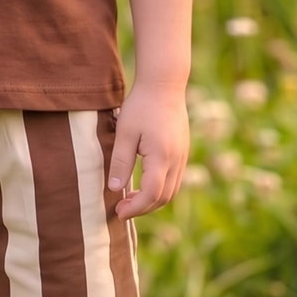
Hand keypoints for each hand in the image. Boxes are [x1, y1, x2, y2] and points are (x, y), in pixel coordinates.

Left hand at [107, 84, 189, 217]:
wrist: (164, 85)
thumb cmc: (141, 106)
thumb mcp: (124, 132)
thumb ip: (120, 162)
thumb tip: (114, 189)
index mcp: (162, 156)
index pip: (152, 194)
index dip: (135, 208)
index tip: (118, 212)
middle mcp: (177, 160)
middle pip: (164, 198)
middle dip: (143, 209)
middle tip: (120, 210)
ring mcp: (182, 157)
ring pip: (172, 192)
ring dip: (152, 202)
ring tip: (130, 200)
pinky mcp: (183, 152)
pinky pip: (174, 180)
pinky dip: (160, 191)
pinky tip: (142, 186)